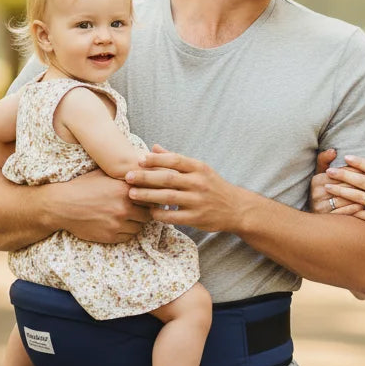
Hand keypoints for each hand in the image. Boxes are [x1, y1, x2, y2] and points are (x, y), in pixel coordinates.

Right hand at [55, 168, 152, 243]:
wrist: (62, 205)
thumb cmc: (82, 187)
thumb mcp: (102, 174)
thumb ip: (122, 173)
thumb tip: (138, 167)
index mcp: (124, 189)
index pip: (150, 196)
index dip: (150, 198)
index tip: (147, 198)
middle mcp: (124, 207)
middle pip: (148, 214)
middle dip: (145, 212)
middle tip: (139, 210)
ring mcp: (117, 223)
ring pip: (139, 227)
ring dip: (136, 223)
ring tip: (128, 218)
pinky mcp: (110, 236)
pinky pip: (128, 237)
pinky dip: (126, 232)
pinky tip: (120, 225)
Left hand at [126, 145, 244, 231]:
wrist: (236, 208)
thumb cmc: (212, 186)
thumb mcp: (199, 169)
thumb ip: (176, 159)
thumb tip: (153, 147)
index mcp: (199, 168)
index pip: (175, 160)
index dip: (156, 159)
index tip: (139, 160)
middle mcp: (199, 183)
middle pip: (168, 178)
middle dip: (146, 177)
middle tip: (128, 176)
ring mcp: (198, 201)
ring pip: (168, 197)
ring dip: (147, 195)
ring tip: (132, 193)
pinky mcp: (196, 218)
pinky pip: (173, 216)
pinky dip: (159, 214)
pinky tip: (149, 211)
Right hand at [310, 148, 362, 215]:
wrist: (316, 216)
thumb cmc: (323, 190)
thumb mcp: (322, 174)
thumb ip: (325, 160)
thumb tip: (333, 151)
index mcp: (317, 180)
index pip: (341, 173)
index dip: (357, 171)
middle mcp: (317, 193)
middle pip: (344, 185)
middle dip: (362, 183)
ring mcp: (321, 207)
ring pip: (346, 198)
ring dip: (361, 195)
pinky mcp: (327, 218)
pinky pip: (344, 212)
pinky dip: (356, 208)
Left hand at [324, 156, 364, 246]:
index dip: (359, 162)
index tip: (346, 157)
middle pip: (361, 180)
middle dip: (343, 174)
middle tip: (329, 170)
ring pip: (357, 196)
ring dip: (340, 190)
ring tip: (327, 187)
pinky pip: (359, 214)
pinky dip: (346, 211)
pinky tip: (335, 209)